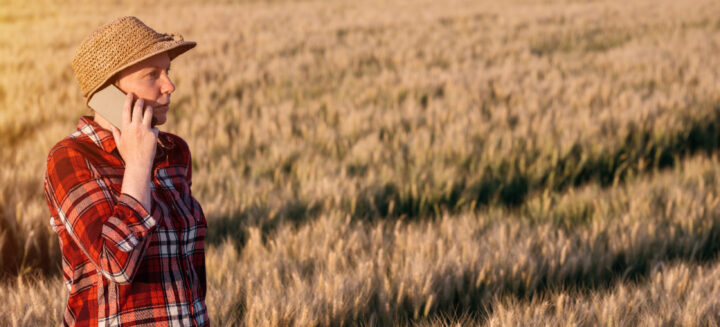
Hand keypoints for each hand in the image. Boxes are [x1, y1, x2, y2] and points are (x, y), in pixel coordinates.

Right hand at [110, 92, 157, 210]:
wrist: (139, 164)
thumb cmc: (128, 155)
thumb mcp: (119, 143)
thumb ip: (116, 133)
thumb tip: (112, 125)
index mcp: (125, 127)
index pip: (126, 110)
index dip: (128, 100)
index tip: (130, 94)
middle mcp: (135, 127)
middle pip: (139, 109)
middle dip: (140, 102)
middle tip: (141, 100)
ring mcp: (145, 130)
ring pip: (149, 114)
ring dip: (149, 110)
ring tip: (148, 110)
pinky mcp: (154, 134)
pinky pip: (155, 127)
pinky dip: (153, 128)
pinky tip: (152, 133)